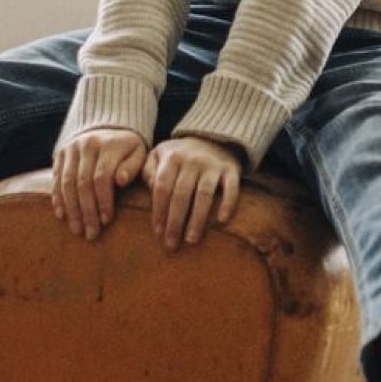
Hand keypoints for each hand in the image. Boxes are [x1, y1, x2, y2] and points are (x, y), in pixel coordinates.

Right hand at [52, 128, 146, 240]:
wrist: (105, 125)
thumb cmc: (126, 148)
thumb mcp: (137, 153)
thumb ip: (133, 166)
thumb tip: (120, 180)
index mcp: (108, 145)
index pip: (102, 178)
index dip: (103, 201)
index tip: (106, 221)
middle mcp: (87, 144)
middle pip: (83, 183)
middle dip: (86, 211)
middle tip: (91, 234)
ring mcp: (71, 148)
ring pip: (67, 183)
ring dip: (71, 209)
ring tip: (77, 230)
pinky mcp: (60, 152)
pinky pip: (56, 178)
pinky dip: (58, 198)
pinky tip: (62, 216)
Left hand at [143, 135, 242, 251]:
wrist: (212, 137)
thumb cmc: (180, 154)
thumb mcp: (158, 154)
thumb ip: (148, 170)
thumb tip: (149, 189)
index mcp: (172, 158)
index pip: (162, 188)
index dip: (159, 211)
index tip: (158, 232)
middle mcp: (192, 160)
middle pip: (181, 194)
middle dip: (175, 221)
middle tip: (171, 244)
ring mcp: (213, 165)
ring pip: (204, 194)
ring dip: (197, 219)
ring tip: (191, 240)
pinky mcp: (231, 169)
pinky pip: (231, 188)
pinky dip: (228, 204)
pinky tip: (222, 221)